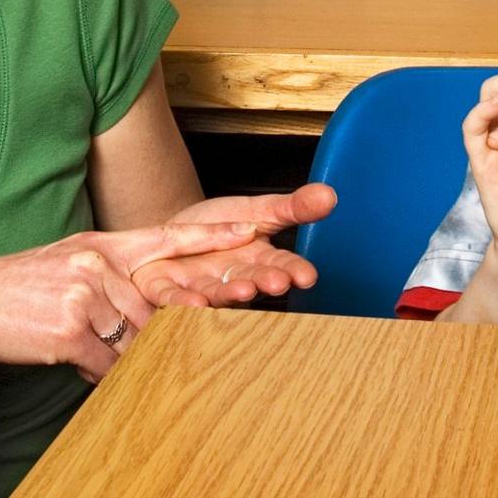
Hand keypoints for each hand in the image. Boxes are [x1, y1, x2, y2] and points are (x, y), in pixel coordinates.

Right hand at [0, 221, 260, 381]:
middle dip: (161, 332)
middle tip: (150, 339)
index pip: (170, 235)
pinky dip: (100, 376)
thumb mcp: (68, 266)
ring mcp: (86, 294)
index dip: (215, 235)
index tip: (255, 230)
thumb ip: (112, 280)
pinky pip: (109, 365)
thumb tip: (153, 313)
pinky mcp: (73, 329)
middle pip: (159, 307)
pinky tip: (77, 368)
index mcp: (103, 243)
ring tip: (93, 355)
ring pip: (137, 340)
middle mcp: (99, 262)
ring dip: (123, 359)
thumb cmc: (18, 292)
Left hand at [132, 184, 336, 306]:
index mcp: (258, 260)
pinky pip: (173, 297)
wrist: (173, 234)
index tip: (307, 275)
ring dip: (228, 294)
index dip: (295, 271)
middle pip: (252, 281)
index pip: (282, 265)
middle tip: (277, 283)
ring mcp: (202, 287)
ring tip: (241, 290)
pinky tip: (191, 302)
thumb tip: (329, 194)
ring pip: (216, 293)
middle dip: (265, 283)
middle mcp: (233, 279)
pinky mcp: (168, 289)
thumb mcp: (258, 209)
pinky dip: (181, 301)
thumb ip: (292, 207)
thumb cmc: (220, 228)